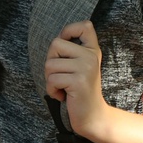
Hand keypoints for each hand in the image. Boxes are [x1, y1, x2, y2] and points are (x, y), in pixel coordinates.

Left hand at [44, 20, 108, 139]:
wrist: (93, 116)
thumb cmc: (80, 91)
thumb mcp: (82, 67)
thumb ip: (74, 52)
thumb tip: (57, 40)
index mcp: (92, 50)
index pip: (85, 26)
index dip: (69, 30)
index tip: (66, 45)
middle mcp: (91, 56)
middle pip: (55, 44)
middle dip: (51, 61)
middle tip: (61, 76)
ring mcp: (86, 68)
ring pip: (50, 64)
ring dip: (50, 79)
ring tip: (63, 87)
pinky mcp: (78, 81)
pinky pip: (51, 79)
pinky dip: (52, 90)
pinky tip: (63, 96)